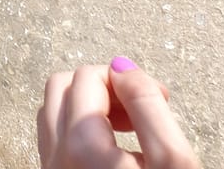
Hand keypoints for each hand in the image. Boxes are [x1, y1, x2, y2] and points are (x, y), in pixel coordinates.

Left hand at [37, 57, 199, 168]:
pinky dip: (79, 126)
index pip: (86, 75)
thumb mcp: (173, 160)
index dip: (125, 75)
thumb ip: (148, 106)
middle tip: (139, 103)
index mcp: (80, 144)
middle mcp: (55, 154)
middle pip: (61, 85)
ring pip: (53, 109)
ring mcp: (50, 167)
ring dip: (89, 104)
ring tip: (130, 124)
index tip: (156, 92)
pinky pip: (54, 135)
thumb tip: (122, 66)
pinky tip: (113, 143)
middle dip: (101, 84)